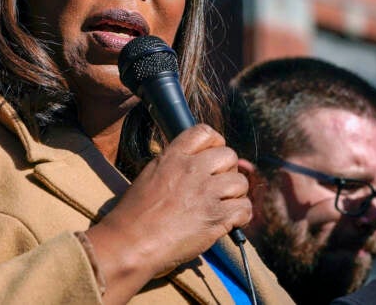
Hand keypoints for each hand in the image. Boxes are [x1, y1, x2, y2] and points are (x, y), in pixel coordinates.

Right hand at [88, 125, 250, 281]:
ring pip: (240, 182)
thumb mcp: (149, 176)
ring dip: (236, 194)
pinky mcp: (216, 217)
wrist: (131, 243)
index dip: (215, 143)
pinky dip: (241, 216)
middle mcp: (191, 169)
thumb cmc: (134, 215)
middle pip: (229, 155)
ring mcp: (205, 192)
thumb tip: (194, 165)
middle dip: (228, 170)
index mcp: (172, 157)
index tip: (213, 157)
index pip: (204, 133)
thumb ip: (173, 165)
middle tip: (219, 186)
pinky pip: (245, 208)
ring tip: (223, 205)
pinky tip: (229, 221)